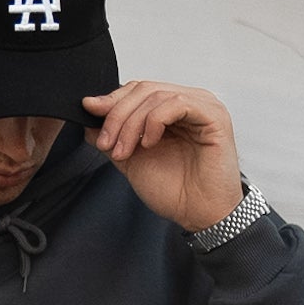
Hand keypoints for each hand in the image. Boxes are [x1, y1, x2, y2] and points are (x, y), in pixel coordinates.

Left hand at [83, 82, 244, 234]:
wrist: (198, 215)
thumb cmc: (174, 191)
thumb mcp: (132, 160)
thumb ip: (114, 137)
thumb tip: (90, 118)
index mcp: (171, 110)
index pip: (138, 90)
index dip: (112, 100)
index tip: (89, 112)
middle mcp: (188, 103)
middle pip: (144, 89)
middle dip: (117, 115)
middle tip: (105, 143)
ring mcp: (203, 106)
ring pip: (156, 95)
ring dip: (131, 123)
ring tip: (123, 151)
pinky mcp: (213, 116)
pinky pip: (177, 104)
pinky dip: (155, 121)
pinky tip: (149, 144)